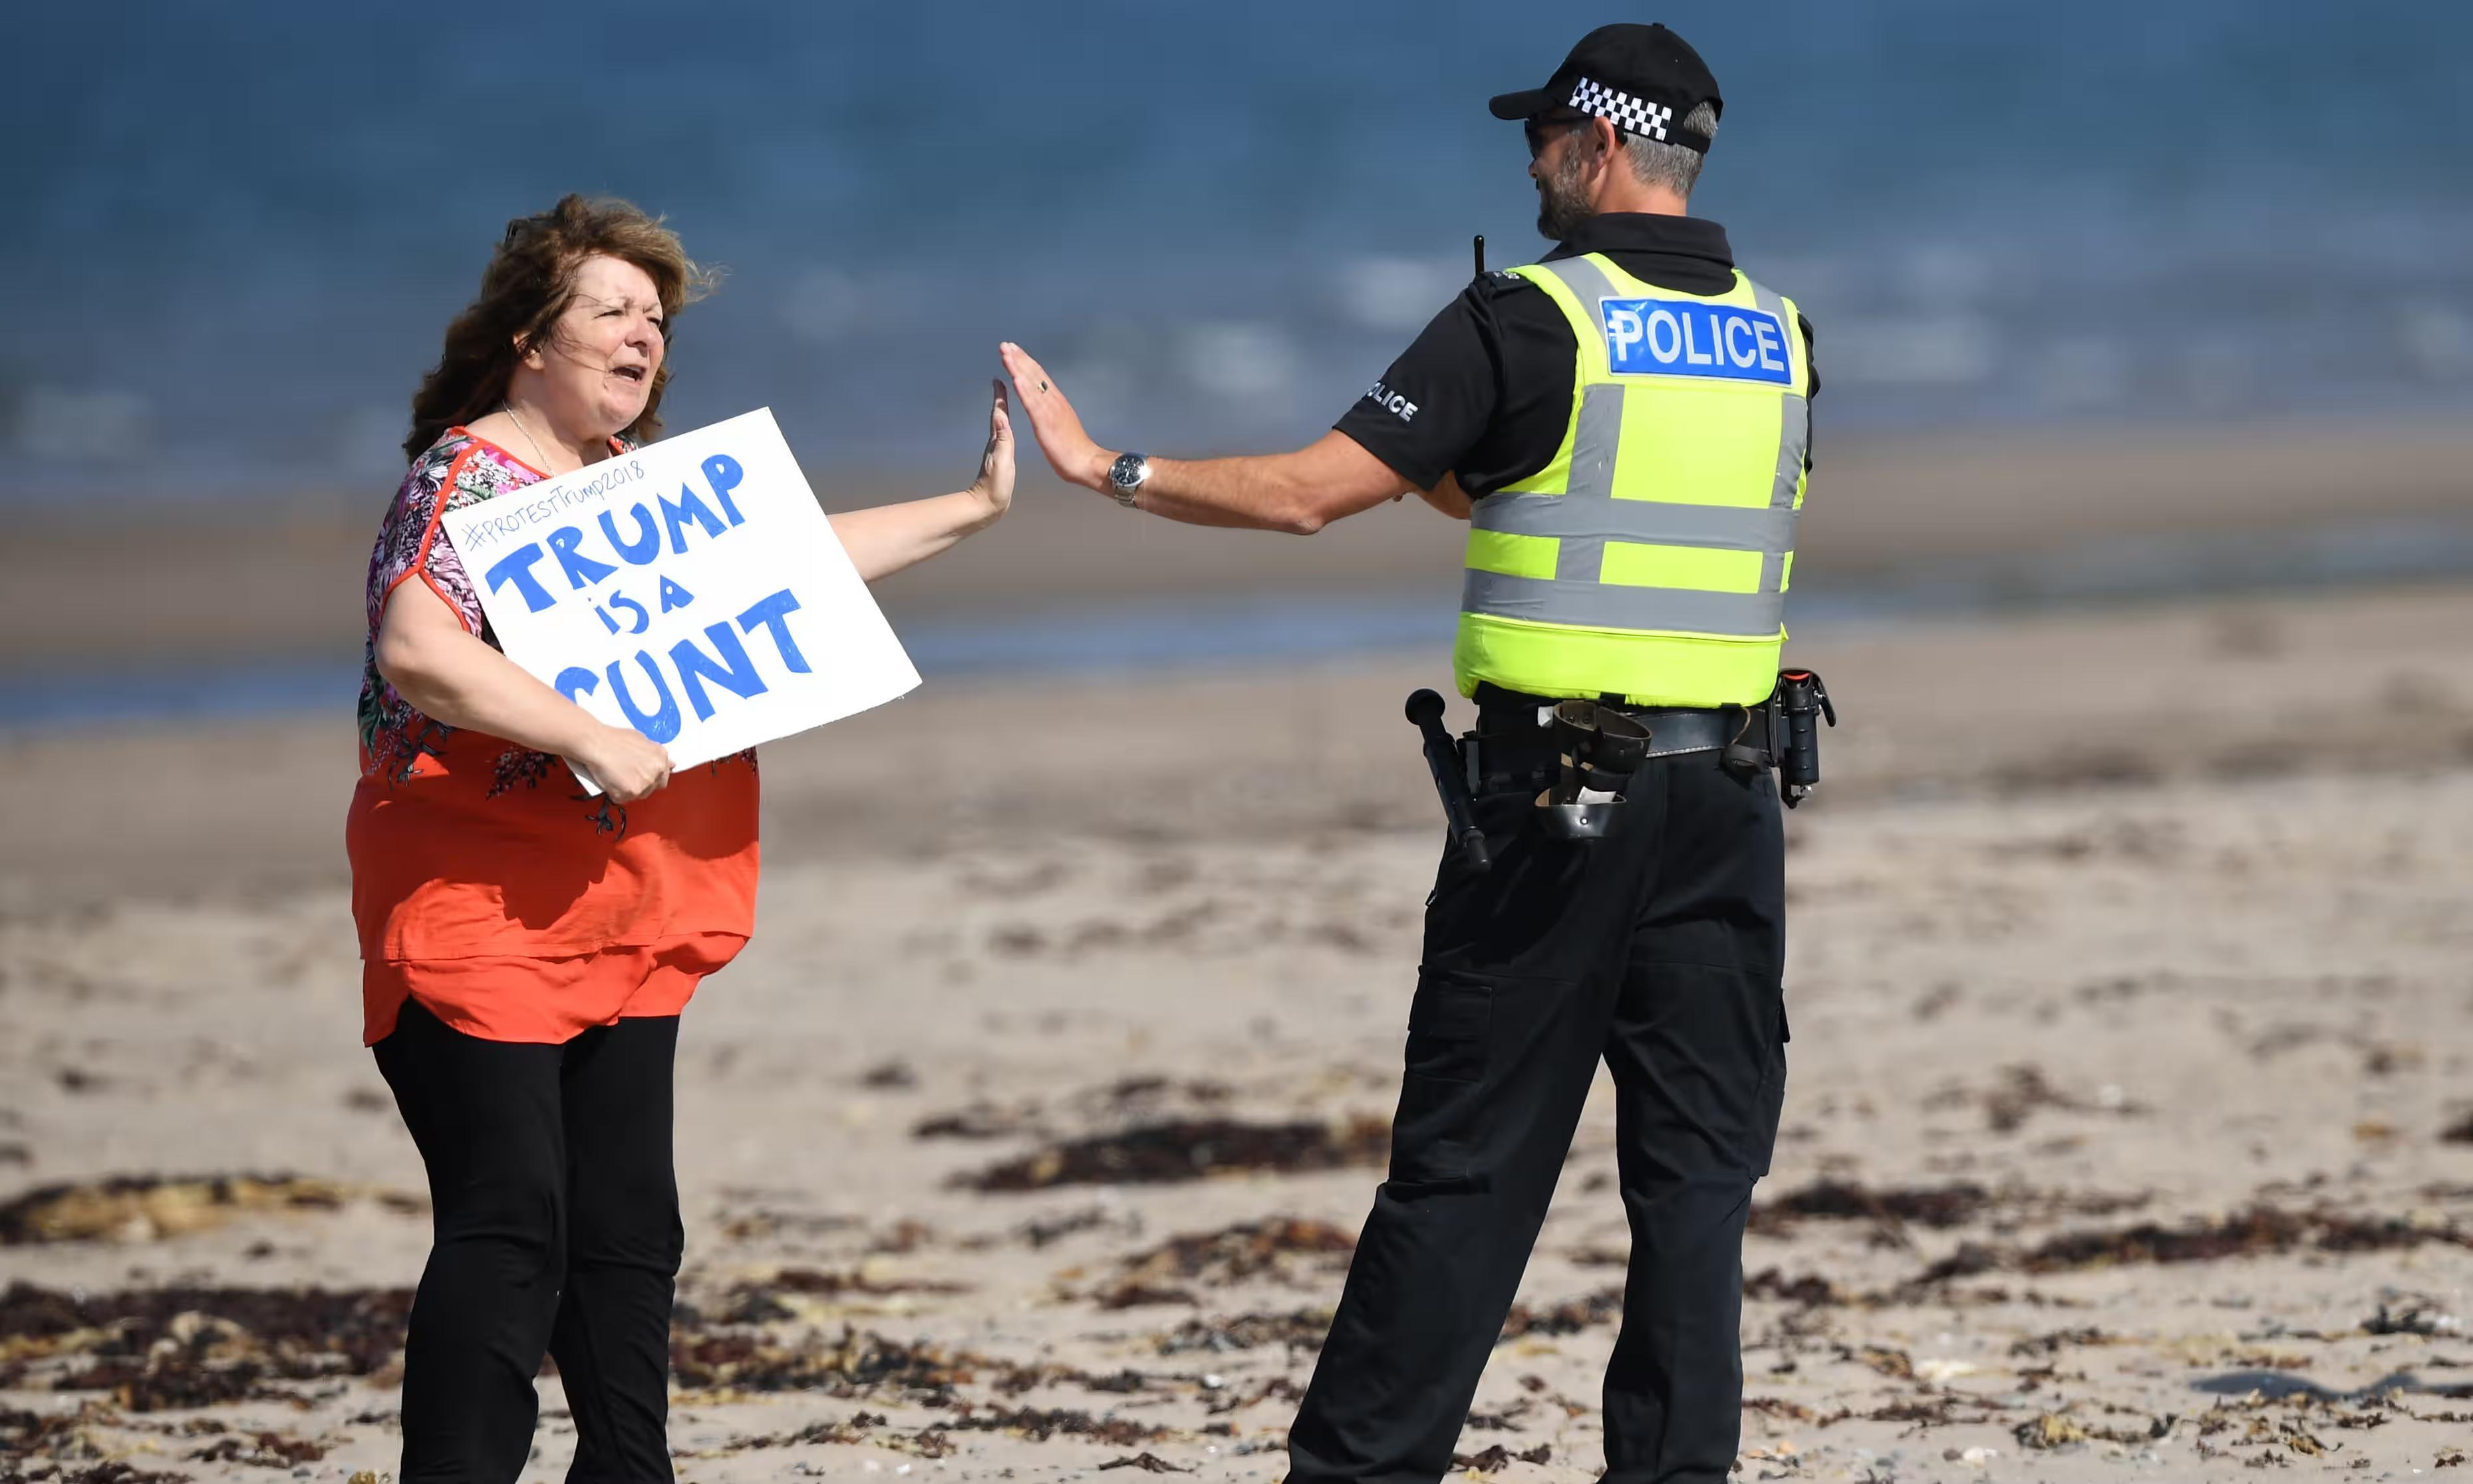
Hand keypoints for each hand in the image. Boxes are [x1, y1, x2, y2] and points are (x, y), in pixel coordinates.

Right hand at [571, 723, 672, 802]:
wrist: (597, 743)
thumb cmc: (616, 739)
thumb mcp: (642, 740)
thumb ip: (656, 755)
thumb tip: (671, 764)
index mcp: (661, 758)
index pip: (663, 777)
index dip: (652, 777)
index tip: (643, 776)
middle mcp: (656, 772)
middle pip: (652, 788)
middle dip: (642, 784)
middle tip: (627, 776)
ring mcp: (644, 784)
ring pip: (638, 795)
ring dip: (629, 790)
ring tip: (617, 777)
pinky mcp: (630, 793)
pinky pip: (623, 798)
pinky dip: (616, 793)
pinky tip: (610, 781)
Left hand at [965, 378, 1014, 518]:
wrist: (987, 506)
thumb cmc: (995, 486)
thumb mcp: (1002, 460)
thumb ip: (1002, 438)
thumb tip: (1000, 414)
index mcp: (998, 441)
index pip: (999, 413)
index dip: (1000, 396)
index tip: (998, 379)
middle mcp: (996, 442)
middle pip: (999, 414)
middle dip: (1001, 397)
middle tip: (1002, 381)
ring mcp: (998, 451)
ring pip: (1002, 424)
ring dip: (1003, 409)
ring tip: (1006, 398)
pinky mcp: (1002, 459)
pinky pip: (1006, 436)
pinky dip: (1007, 426)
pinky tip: (1008, 427)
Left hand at [998, 342, 1110, 491]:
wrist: (1086, 462)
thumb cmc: (1074, 450)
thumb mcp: (1062, 425)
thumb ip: (1055, 413)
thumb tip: (1049, 406)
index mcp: (1056, 402)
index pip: (1039, 377)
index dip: (1026, 363)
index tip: (1014, 351)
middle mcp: (1054, 401)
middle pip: (1034, 374)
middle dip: (1019, 358)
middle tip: (1005, 345)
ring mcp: (1050, 410)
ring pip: (1031, 383)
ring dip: (1017, 367)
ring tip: (1006, 353)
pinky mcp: (1046, 423)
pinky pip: (1033, 403)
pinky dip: (1024, 389)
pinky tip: (1015, 378)